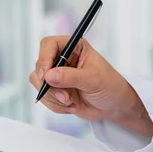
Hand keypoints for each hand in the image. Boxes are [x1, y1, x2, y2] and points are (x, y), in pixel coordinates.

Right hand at [29, 36, 152, 135]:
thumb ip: (71, 77)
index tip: (45, 75)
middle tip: (65, 96)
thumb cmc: (110, 86)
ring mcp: (57, 75)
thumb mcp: (93, 79)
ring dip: (53, 97)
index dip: (44, 58)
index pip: (49, 44)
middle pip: (40, 66)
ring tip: (71, 101)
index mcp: (74, 47)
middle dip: (50, 85)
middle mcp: (63, 59)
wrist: (114, 106)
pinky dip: (55, 105)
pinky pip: (44, 97)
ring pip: (38, 83)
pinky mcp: (55, 90)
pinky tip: (71, 105)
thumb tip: (49, 76)